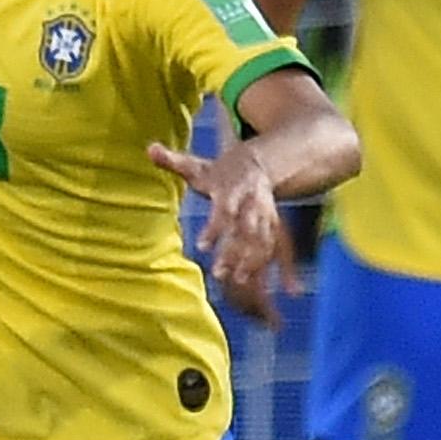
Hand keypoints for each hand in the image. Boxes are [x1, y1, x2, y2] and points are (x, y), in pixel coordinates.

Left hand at [150, 141, 297, 327]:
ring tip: (241, 282)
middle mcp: (252, 203)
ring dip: (255, 262)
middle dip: (235, 252)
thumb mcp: (197, 164)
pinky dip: (287, 267)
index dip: (214, 229)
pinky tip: (290, 290)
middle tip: (220, 273)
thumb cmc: (220, 171)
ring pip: (264, 241)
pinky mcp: (275, 225)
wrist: (258, 162)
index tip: (202, 246)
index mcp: (231, 189)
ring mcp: (266, 215)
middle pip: (246, 230)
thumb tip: (150, 149)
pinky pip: (283, 247)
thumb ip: (173, 160)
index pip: (223, 211)